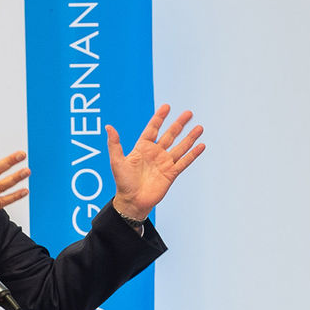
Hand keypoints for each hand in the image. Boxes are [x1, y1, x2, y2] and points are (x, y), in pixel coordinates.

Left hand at [108, 104, 204, 220]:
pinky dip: (193, 154)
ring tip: (200, 127)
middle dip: (179, 124)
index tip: (167, 107)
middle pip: (170, 135)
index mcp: (142, 148)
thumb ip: (114, 144)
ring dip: (190, 137)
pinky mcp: (171, 174)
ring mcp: (164, 163)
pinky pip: (184, 162)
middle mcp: (155, 153)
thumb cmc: (123, 182)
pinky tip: (201, 146)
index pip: (153, 129)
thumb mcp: (116, 161)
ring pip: (180, 147)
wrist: (132, 202)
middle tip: (189, 113)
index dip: (159, 118)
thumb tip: (108, 127)